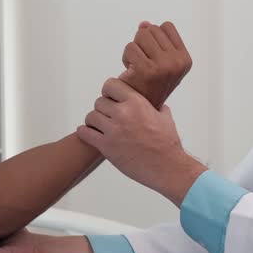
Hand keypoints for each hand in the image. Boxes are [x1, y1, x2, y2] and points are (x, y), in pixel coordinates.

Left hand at [77, 79, 206, 205]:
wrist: (166, 167)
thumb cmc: (167, 144)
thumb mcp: (165, 118)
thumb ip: (157, 108)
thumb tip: (157, 105)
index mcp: (137, 103)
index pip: (110, 85)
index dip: (109, 92)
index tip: (111, 99)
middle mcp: (123, 113)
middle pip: (99, 102)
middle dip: (102, 109)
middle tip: (107, 118)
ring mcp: (113, 130)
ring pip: (90, 116)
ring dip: (93, 122)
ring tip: (98, 127)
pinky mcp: (106, 146)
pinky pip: (85, 133)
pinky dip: (85, 133)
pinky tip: (90, 135)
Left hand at [119, 21, 191, 109]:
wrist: (140, 114)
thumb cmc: (148, 88)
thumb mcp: (159, 63)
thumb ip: (154, 42)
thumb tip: (143, 23)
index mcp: (185, 59)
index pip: (166, 27)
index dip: (154, 39)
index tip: (152, 57)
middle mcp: (177, 62)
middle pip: (151, 29)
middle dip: (142, 44)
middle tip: (141, 64)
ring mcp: (163, 66)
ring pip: (140, 36)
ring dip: (133, 51)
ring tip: (136, 68)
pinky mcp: (146, 70)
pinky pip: (130, 48)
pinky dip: (125, 58)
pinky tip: (129, 73)